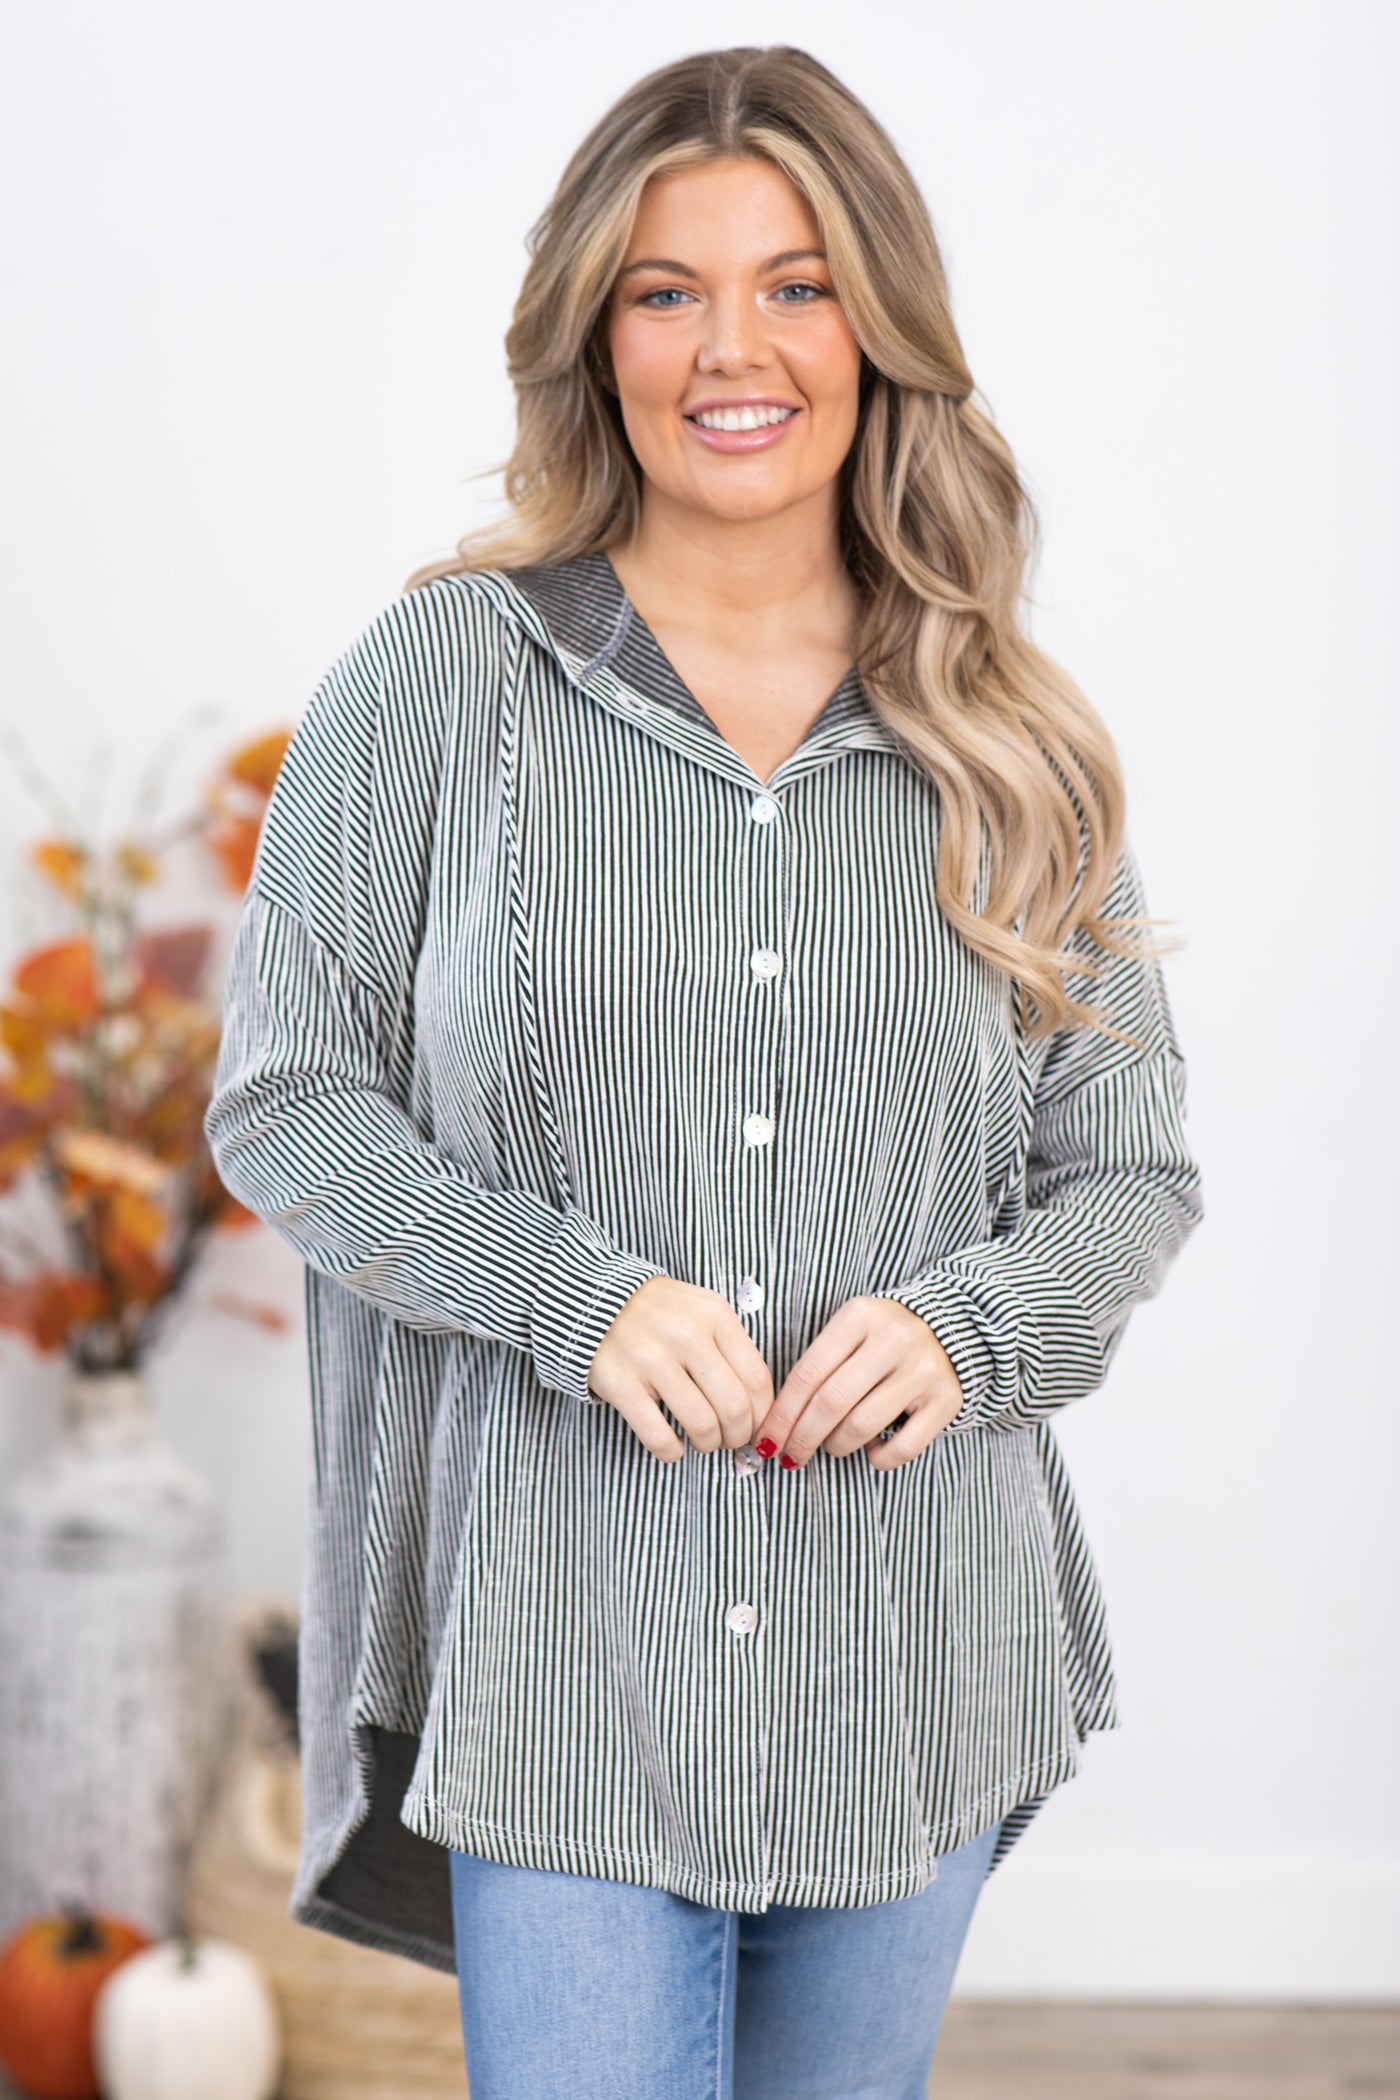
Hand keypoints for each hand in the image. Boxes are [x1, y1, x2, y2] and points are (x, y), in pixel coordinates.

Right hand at [587, 1276, 774, 1462]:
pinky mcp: (620, 1383)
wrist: (594, 1298)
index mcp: (714, 1315)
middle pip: (734, 1406)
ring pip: (702, 1424)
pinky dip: (672, 1452)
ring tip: (704, 1441)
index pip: (756, 1378)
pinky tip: (673, 1446)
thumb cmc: (659, 1312)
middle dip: (738, 1435)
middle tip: (730, 1439)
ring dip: (709, 1444)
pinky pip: (658, 1436)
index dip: (763, 1414)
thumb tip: (758, 1406)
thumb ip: (730, 1347)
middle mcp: (686, 1335)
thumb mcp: (701, 1311)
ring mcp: (651, 1359)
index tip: (756, 1426)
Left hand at [751, 1296, 965, 1471]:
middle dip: (802, 1437)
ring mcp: (923, 1370)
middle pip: (831, 1402)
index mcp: (860, 1316)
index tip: (766, 1441)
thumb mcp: (850, 1332)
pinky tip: (871, 1448)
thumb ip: (818, 1365)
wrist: (953, 1329)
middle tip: (790, 1456)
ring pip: (862, 1425)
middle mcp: (894, 1339)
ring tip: (832, 1445)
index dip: (781, 1414)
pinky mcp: (946, 1400)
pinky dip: (878, 1458)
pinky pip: (902, 1447)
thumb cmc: (882, 1338)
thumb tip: (777, 1422)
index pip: (807, 1373)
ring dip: (836, 1446)